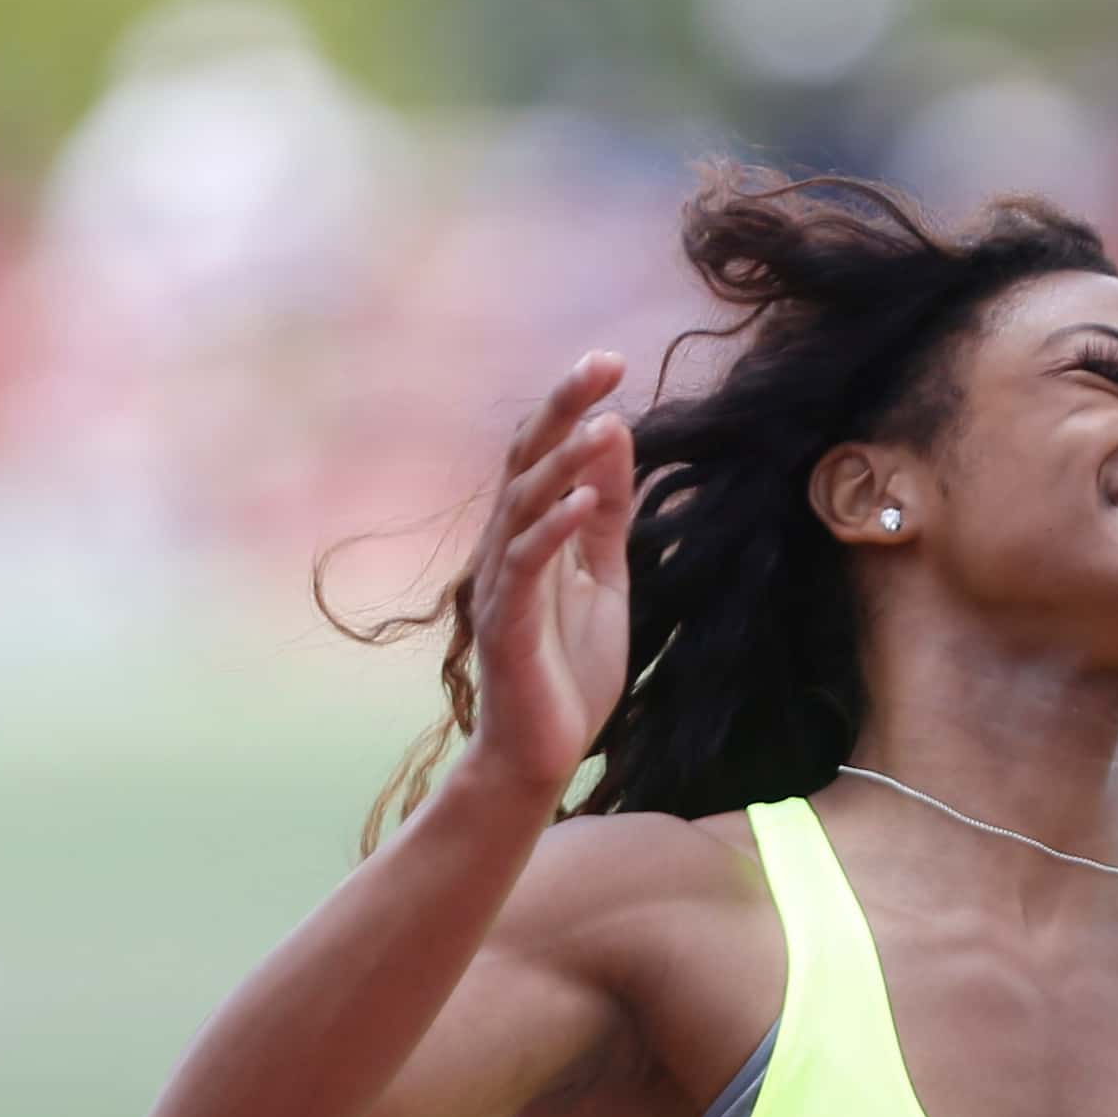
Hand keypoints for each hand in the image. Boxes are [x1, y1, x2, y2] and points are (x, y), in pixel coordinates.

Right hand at [462, 351, 639, 798]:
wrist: (541, 753)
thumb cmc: (567, 671)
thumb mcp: (603, 580)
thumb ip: (606, 516)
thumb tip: (616, 438)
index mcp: (531, 535)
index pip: (544, 454)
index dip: (572, 406)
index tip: (610, 362)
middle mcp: (507, 547)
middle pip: (525, 460)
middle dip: (563, 408)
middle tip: (602, 363)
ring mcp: (501, 584)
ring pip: (523, 505)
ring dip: (563, 462)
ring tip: (602, 424)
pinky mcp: (505, 623)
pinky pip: (525, 564)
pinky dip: (554, 528)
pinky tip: (584, 500)